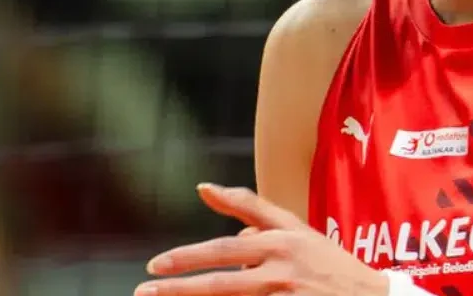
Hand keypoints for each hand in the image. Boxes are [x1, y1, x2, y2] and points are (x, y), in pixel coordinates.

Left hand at [134, 183, 388, 295]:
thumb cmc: (326, 261)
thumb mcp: (292, 226)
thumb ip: (248, 207)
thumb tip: (202, 187)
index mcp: (280, 242)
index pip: (224, 249)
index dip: (188, 257)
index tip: (155, 264)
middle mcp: (282, 270)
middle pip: (222, 283)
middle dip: (180, 288)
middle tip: (146, 290)